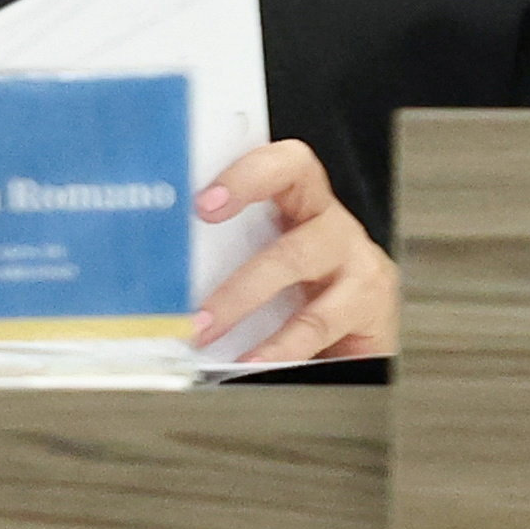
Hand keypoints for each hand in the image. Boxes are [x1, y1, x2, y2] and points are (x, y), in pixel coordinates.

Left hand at [191, 139, 398, 363]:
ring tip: (203, 327)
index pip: (284, 165)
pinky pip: (318, 321)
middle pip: (297, 188)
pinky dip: (278, 347)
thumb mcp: (262, 280)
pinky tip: (250, 362)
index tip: (203, 200)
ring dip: (241, 294)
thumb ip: (225, 272)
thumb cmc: (299, 313)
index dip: (248, 173)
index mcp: (302, 209)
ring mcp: (355, 259)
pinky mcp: (369, 302)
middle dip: (241, 201)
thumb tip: (160, 287)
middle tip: (190, 263)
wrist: (355, 358)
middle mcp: (330, 225)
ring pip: (297, 256)